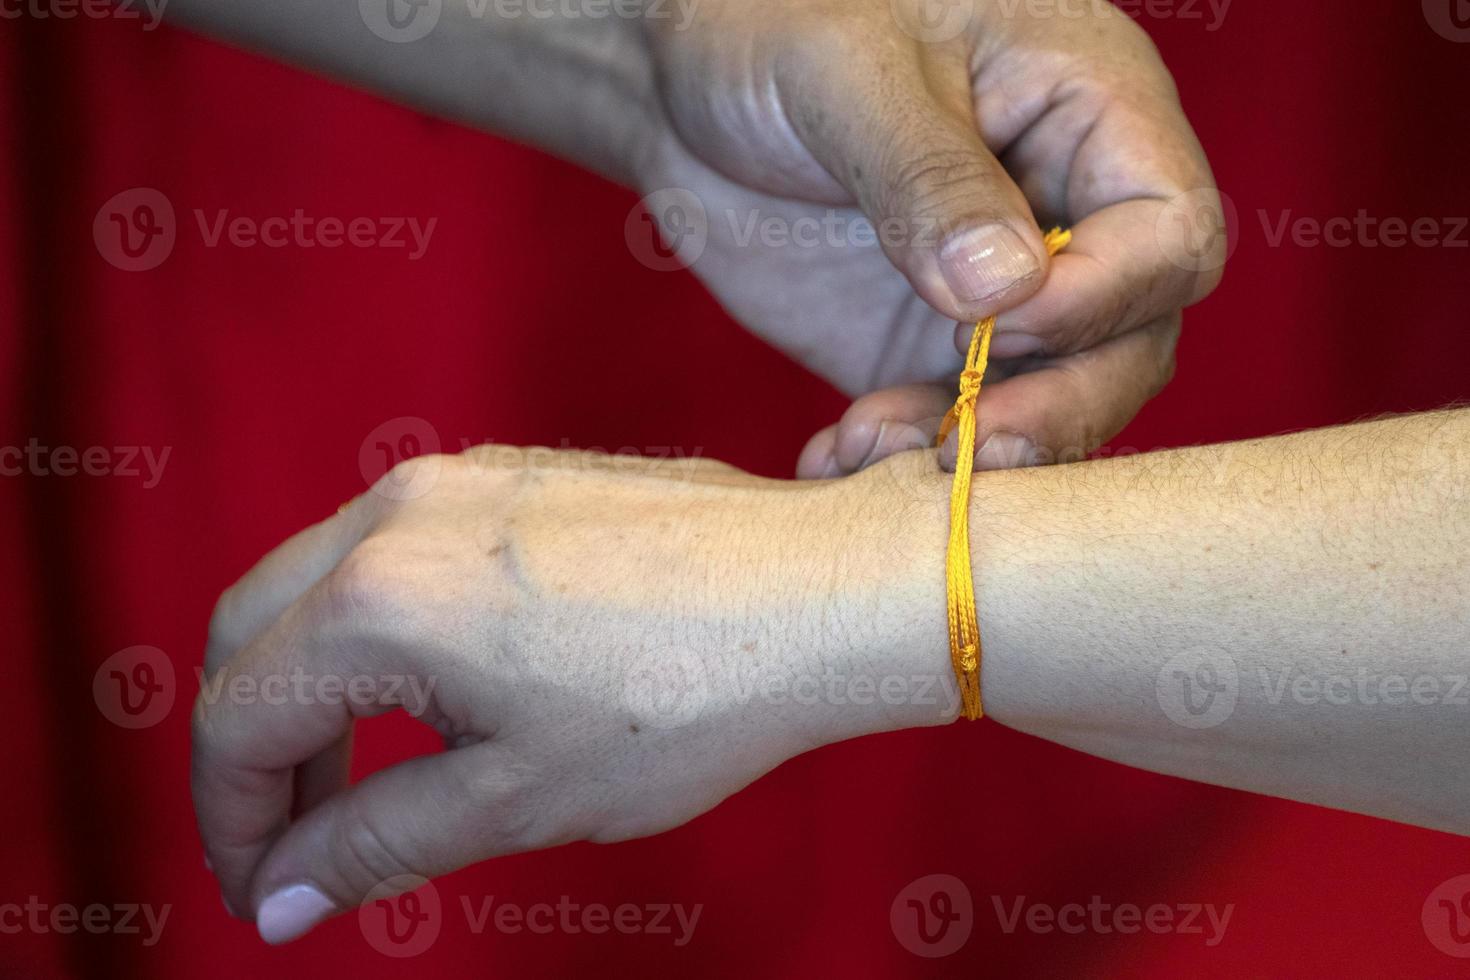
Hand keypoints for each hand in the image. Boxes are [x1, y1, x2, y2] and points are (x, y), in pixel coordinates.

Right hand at [192, 446, 951, 943]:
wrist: (822, 592)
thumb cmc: (691, 694)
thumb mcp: (518, 798)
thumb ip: (376, 844)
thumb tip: (282, 894)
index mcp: (380, 598)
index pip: (238, 719)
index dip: (232, 822)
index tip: (267, 891)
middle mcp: (397, 514)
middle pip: (251, 633)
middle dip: (255, 750)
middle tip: (298, 843)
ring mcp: (455, 477)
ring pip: (316, 583)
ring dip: (311, 685)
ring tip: (364, 781)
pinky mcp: (508, 472)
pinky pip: (390, 547)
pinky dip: (371, 628)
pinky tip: (431, 693)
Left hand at [635, 0, 1223, 473]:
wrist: (686, 72)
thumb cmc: (781, 18)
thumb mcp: (852, 72)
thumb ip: (930, 175)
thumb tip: (1005, 291)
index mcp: (1092, 112)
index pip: (1169, 234)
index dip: (1105, 297)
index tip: (996, 320)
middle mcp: (1068, 211)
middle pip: (1130, 344)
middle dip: (1055, 409)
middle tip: (965, 449)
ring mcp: (1001, 292)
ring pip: (1047, 404)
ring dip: (971, 449)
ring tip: (865, 447)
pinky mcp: (927, 346)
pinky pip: (949, 424)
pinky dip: (902, 458)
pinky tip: (833, 460)